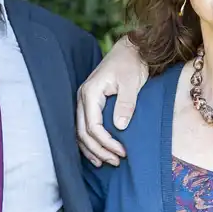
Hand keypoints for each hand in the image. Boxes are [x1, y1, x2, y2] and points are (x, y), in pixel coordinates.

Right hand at [76, 37, 152, 165]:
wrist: (131, 49)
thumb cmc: (132, 63)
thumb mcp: (132, 82)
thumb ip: (125, 104)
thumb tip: (119, 127)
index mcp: (90, 92)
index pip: (93, 126)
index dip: (106, 142)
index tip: (122, 152)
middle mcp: (82, 97)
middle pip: (83, 132)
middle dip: (99, 150)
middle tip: (116, 162)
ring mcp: (84, 100)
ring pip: (80, 131)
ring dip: (92, 149)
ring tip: (107, 162)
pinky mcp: (90, 103)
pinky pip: (84, 126)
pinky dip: (89, 141)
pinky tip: (98, 152)